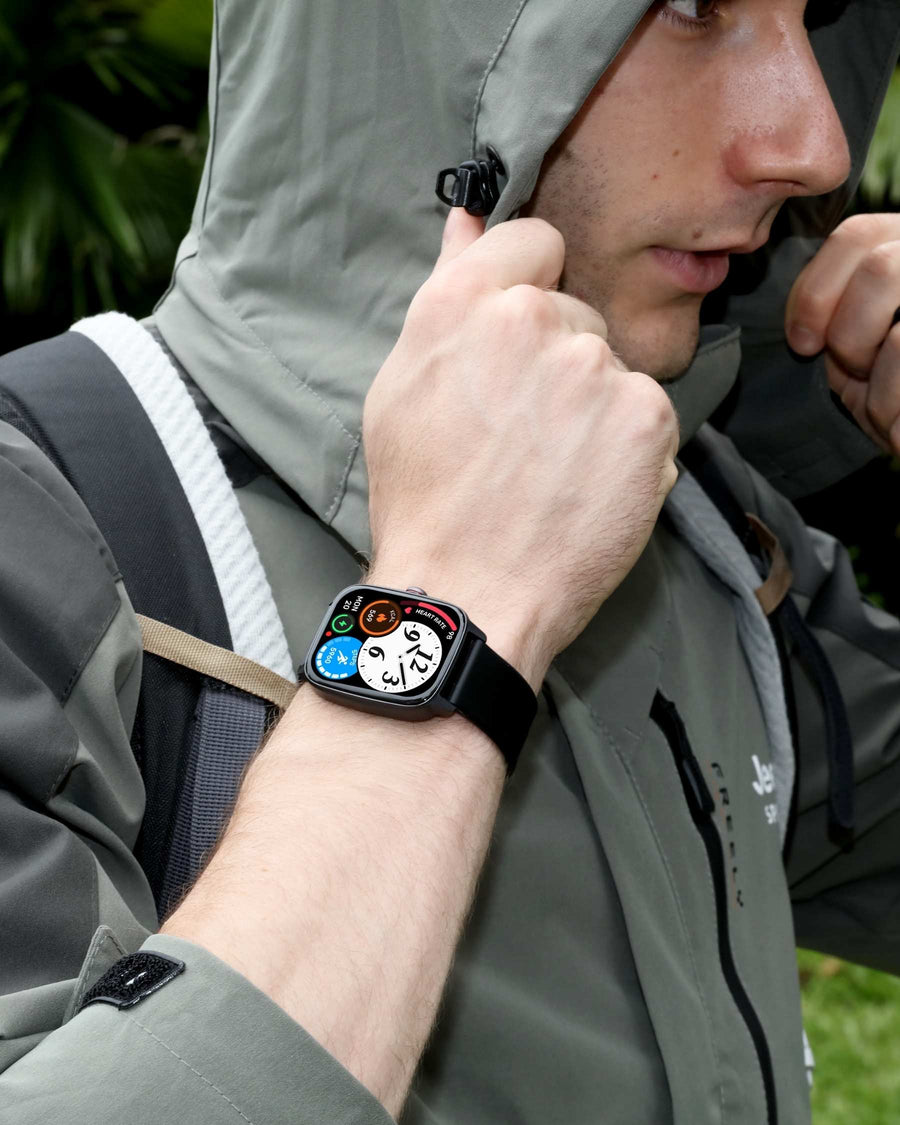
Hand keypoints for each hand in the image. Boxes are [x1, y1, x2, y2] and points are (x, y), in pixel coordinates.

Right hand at [364, 209, 678, 686]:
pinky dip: (627, 445)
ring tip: (553, 469)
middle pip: (574, 310)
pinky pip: (646, 411)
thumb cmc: (425, 500)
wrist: (469, 593)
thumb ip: (446, 293)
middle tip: (522, 430)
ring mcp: (595, 366)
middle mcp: (532, 318)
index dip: (530, 283)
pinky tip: (588, 487)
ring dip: (593, 404)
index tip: (520, 334)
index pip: (532, 239)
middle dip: (556, 356)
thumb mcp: (403, 387)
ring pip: (611, 365)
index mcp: (462, 303)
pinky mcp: (646, 415)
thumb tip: (466, 221)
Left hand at [786, 213, 899, 452]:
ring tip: (887, 411)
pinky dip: (897, 417)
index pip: (854, 236)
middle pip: (881, 267)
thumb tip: (803, 331)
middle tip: (854, 373)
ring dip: (882, 384)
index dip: (815, 292)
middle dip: (850, 333)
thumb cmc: (894, 398)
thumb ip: (835, 322)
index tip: (802, 343)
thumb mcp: (859, 355)